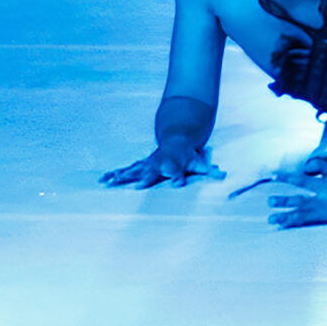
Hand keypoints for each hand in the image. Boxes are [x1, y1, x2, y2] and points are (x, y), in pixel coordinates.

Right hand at [100, 142, 223, 188]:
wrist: (177, 138)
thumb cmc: (188, 155)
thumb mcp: (201, 162)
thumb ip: (210, 170)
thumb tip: (224, 175)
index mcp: (175, 165)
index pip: (178, 172)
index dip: (178, 178)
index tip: (178, 184)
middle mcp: (159, 164)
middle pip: (152, 172)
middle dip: (145, 179)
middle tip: (138, 187)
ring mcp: (148, 164)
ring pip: (134, 170)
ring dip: (122, 177)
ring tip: (109, 183)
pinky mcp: (140, 166)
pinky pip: (125, 170)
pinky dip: (113, 174)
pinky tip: (102, 180)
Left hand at [266, 157, 326, 228]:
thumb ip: (319, 165)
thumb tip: (304, 167)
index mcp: (326, 185)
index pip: (304, 180)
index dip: (288, 178)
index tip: (273, 177)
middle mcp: (324, 199)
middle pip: (301, 200)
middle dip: (284, 201)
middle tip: (269, 201)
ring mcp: (325, 211)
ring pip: (302, 215)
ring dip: (286, 217)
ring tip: (272, 219)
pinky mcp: (326, 219)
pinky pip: (308, 222)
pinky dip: (296, 223)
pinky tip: (285, 226)